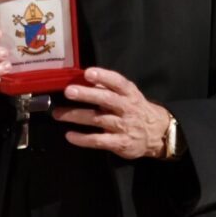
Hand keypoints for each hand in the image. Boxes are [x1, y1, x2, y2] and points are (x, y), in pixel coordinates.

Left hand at [52, 67, 171, 159]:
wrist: (158, 134)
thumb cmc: (135, 109)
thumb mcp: (128, 95)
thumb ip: (109, 87)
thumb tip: (83, 78)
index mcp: (129, 93)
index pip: (117, 82)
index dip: (103, 77)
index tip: (88, 73)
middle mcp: (127, 108)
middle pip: (106, 99)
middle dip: (86, 95)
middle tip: (68, 91)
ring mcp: (124, 126)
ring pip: (98, 119)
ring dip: (76, 116)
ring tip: (58, 114)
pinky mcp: (120, 143)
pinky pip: (99, 140)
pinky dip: (83, 139)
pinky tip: (69, 136)